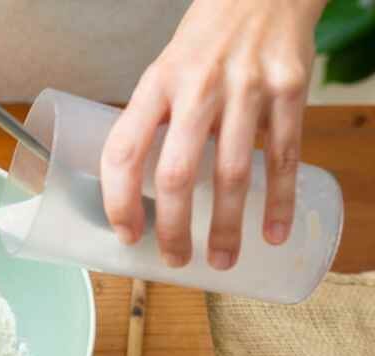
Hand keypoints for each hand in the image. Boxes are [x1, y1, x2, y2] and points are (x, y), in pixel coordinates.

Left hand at [100, 0, 326, 269]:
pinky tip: (272, 234)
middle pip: (175, 174)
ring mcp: (246, 89)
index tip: (125, 234)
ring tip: (221, 261)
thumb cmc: (204, 43)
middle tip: (174, 260)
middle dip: (173, 228)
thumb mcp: (164, 73)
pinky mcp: (288, 90)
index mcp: (155, 84)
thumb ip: (152, 124)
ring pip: (231, 174)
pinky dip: (278, 201)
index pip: (122, 151)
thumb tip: (136, 191)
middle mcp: (197, 87)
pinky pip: (283, 157)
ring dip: (225, 228)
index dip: (118, 200)